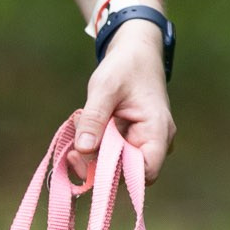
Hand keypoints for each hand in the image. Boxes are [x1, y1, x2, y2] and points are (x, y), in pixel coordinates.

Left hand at [73, 18, 173, 185]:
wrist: (135, 53)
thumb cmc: (125, 67)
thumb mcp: (105, 88)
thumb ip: (94, 118)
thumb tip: (82, 149)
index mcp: (157, 131)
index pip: (145, 172)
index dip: (118, 176)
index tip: (89, 161)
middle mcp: (154, 142)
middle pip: (125, 172)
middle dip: (95, 161)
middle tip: (72, 145)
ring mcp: (142, 142)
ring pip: (114, 164)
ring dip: (90, 150)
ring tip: (79, 120)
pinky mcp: (128, 140)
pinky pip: (109, 153)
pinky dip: (93, 143)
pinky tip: (82, 123)